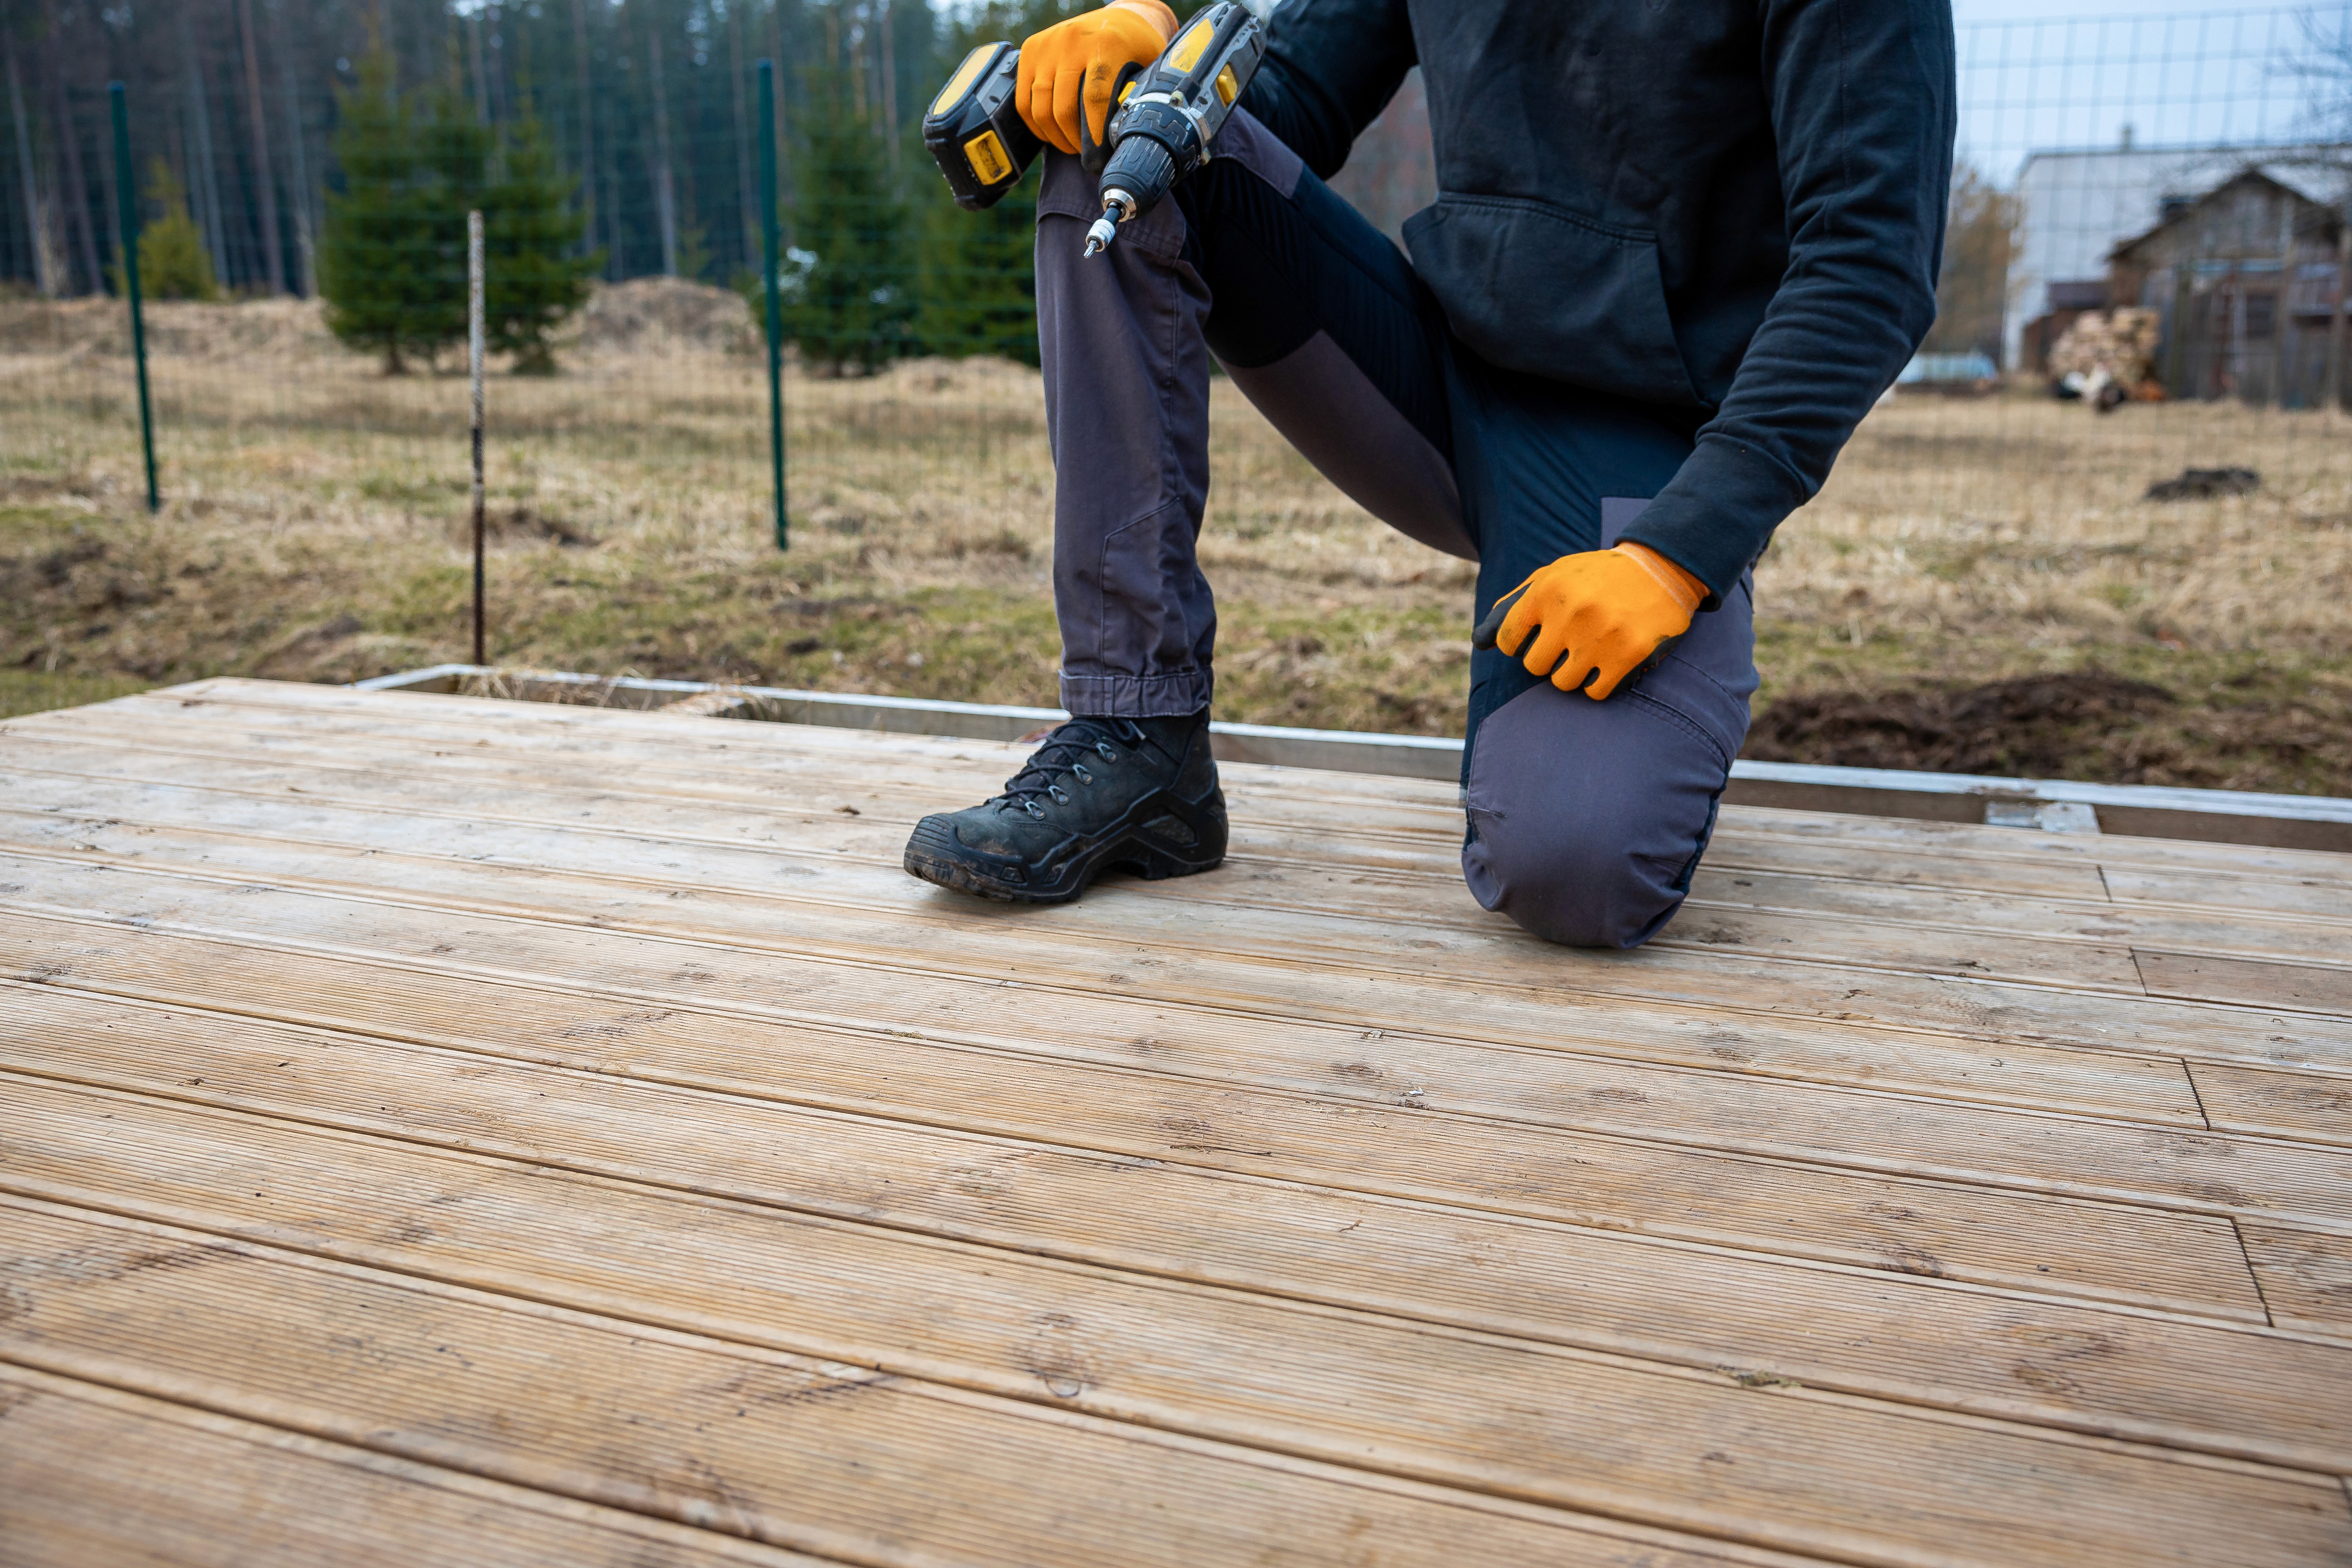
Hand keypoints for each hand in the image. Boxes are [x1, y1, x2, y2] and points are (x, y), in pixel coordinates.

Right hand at [1016, 1, 1175, 155]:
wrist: (1120, 17)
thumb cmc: (1138, 48)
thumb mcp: (1151, 66)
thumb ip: (1142, 95)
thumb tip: (1133, 138)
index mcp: (1106, 44)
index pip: (1095, 97)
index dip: (1094, 132)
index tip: (1097, 154)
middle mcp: (1072, 40)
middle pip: (1063, 107)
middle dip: (1073, 140)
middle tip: (1085, 154)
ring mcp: (1048, 44)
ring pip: (1040, 107)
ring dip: (1054, 136)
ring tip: (1069, 146)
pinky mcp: (1030, 49)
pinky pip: (1023, 99)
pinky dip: (1035, 124)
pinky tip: (1049, 133)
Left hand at [1472, 543, 1705, 699]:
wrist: (1660, 569)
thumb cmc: (1595, 578)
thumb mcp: (1551, 578)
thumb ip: (1512, 609)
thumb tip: (1479, 644)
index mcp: (1546, 590)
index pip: (1508, 642)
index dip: (1521, 643)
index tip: (1540, 635)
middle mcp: (1571, 612)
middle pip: (1534, 666)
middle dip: (1548, 658)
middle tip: (1569, 642)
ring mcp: (1601, 635)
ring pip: (1563, 683)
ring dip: (1573, 672)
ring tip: (1589, 649)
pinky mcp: (1629, 654)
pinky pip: (1595, 692)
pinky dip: (1598, 683)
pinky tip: (1608, 661)